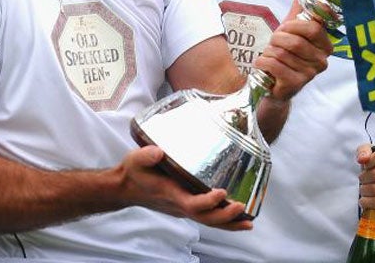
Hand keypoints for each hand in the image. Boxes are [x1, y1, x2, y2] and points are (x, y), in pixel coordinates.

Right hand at [116, 145, 251, 230]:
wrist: (126, 188)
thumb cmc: (133, 172)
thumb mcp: (135, 159)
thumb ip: (146, 155)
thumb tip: (159, 151)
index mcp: (169, 194)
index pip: (191, 204)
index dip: (207, 202)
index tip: (221, 192)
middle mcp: (179, 204)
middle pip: (205, 218)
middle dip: (224, 216)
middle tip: (242, 208)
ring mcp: (183, 208)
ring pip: (208, 221)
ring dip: (228, 223)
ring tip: (248, 223)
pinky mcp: (186, 205)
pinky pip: (206, 217)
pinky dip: (223, 220)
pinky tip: (238, 218)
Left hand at [253, 15, 331, 100]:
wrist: (275, 85)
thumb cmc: (285, 54)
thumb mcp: (292, 31)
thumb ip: (299, 12)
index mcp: (325, 46)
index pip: (314, 29)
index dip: (294, 25)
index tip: (284, 27)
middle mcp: (322, 61)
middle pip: (296, 41)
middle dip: (278, 38)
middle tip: (273, 43)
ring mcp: (310, 74)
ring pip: (282, 53)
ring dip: (269, 51)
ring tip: (269, 55)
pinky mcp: (296, 84)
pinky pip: (275, 65)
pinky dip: (263, 61)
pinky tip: (263, 64)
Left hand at [355, 142, 374, 221]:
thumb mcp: (374, 152)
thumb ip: (365, 150)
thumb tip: (362, 159)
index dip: (368, 163)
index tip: (364, 167)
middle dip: (364, 178)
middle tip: (361, 180)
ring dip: (366, 191)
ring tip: (363, 190)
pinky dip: (371, 202)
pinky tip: (365, 201)